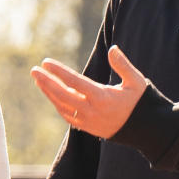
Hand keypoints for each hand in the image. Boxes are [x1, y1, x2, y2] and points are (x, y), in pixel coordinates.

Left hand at [31, 45, 146, 137]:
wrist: (144, 130)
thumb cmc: (140, 102)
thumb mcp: (136, 81)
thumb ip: (123, 65)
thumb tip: (112, 48)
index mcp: (102, 97)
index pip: (75, 82)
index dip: (59, 72)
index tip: (46, 62)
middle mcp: (92, 111)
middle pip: (62, 96)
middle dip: (46, 82)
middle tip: (34, 70)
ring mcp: (88, 121)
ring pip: (62, 106)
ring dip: (49, 92)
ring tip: (39, 79)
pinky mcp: (87, 128)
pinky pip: (66, 115)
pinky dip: (57, 103)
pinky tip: (51, 93)